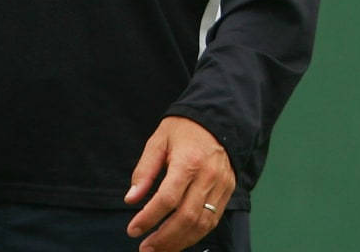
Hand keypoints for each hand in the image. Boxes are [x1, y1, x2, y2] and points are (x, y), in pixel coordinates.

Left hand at [125, 117, 235, 251]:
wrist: (219, 120)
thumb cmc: (185, 130)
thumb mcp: (158, 141)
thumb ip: (144, 171)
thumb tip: (131, 199)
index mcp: (189, 162)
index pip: (168, 198)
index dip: (149, 218)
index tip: (133, 230)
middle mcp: (208, 176)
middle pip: (187, 217)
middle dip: (164, 238)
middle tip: (145, 249)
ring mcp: (221, 185)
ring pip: (202, 224)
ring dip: (179, 242)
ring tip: (159, 249)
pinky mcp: (228, 191)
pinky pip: (213, 220)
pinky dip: (195, 235)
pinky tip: (179, 240)